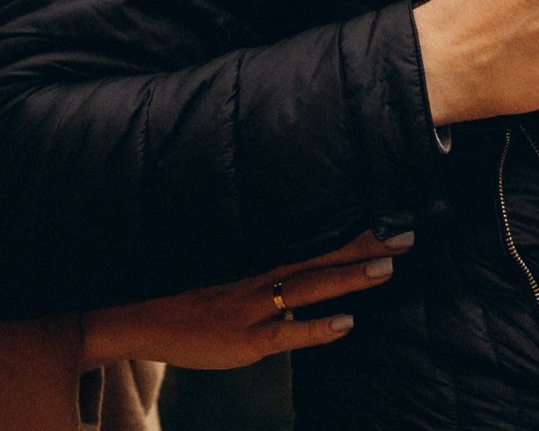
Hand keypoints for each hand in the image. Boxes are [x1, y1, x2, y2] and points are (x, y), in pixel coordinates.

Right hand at [77, 231, 410, 368]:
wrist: (131, 312)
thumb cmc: (174, 281)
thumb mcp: (210, 252)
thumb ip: (248, 244)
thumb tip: (287, 229)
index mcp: (249, 247)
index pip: (307, 227)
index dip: (346, 217)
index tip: (383, 200)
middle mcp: (254, 271)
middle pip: (317, 251)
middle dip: (363, 241)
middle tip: (407, 230)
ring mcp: (250, 306)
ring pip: (307, 286)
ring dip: (348, 276)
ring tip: (387, 267)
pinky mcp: (244, 340)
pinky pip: (286, 333)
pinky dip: (316, 328)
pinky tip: (346, 324)